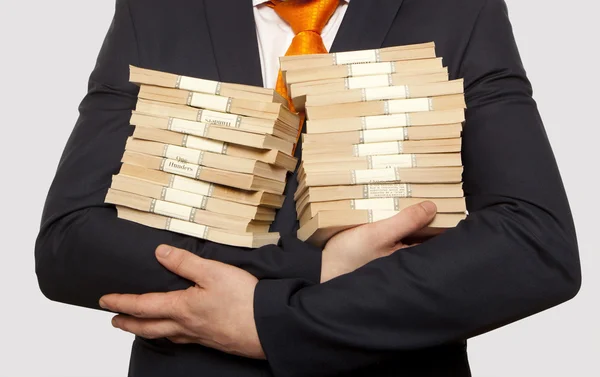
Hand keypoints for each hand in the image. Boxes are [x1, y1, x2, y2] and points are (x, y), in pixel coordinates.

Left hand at [99, 245, 264, 358]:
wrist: (266, 327)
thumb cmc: (243, 300)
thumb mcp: (213, 272)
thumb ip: (185, 262)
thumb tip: (160, 253)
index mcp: (181, 307)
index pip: (143, 305)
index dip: (122, 302)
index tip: (105, 301)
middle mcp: (186, 326)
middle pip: (148, 327)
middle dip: (128, 323)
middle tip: (114, 320)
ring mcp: (199, 336)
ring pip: (165, 336)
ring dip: (146, 331)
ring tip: (140, 327)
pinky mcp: (212, 340)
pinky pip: (183, 339)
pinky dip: (171, 335)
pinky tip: (178, 332)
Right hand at [321, 201, 436, 282]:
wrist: (322, 269)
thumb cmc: (350, 255)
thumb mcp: (378, 233)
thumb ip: (405, 221)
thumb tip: (432, 207)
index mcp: (408, 255)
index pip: (435, 237)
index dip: (443, 220)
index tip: (448, 200)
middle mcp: (401, 255)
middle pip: (421, 232)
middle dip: (426, 215)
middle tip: (429, 190)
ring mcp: (389, 251)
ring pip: (406, 230)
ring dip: (408, 215)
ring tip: (412, 193)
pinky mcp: (375, 246)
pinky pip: (391, 230)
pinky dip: (392, 219)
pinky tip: (389, 206)